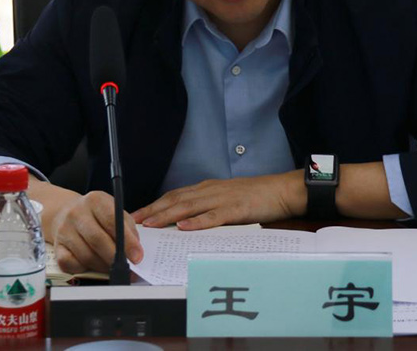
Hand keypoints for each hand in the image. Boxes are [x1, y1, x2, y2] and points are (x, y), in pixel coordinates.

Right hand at [50, 190, 143, 273]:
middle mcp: (77, 213)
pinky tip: (93, 265)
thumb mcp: (114, 211)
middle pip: (97, 240)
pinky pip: (70, 264)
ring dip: (103, 266)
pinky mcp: (57, 246)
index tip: (137, 256)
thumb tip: (135, 251)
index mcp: (95, 200)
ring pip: (86, 255)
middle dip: (115, 257)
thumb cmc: (96, 214)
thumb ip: (127, 228)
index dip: (127, 241)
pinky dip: (84, 268)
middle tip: (127, 268)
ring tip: (113, 268)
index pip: (113, 221)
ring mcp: (64, 230)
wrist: (65, 212)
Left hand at [131, 172, 303, 230]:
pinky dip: (197, 221)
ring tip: (151, 225)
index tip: (138, 214)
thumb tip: (187, 221)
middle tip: (134, 221)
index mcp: (208, 188)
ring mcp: (223, 199)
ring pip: (189, 207)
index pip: (175, 195)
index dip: (155, 205)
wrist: (282, 191)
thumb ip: (209, 207)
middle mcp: (211, 190)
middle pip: (176, 200)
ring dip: (168, 216)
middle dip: (153, 211)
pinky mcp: (236, 209)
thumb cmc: (257, 197)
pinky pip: (213, 216)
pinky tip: (184, 227)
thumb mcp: (228, 199)